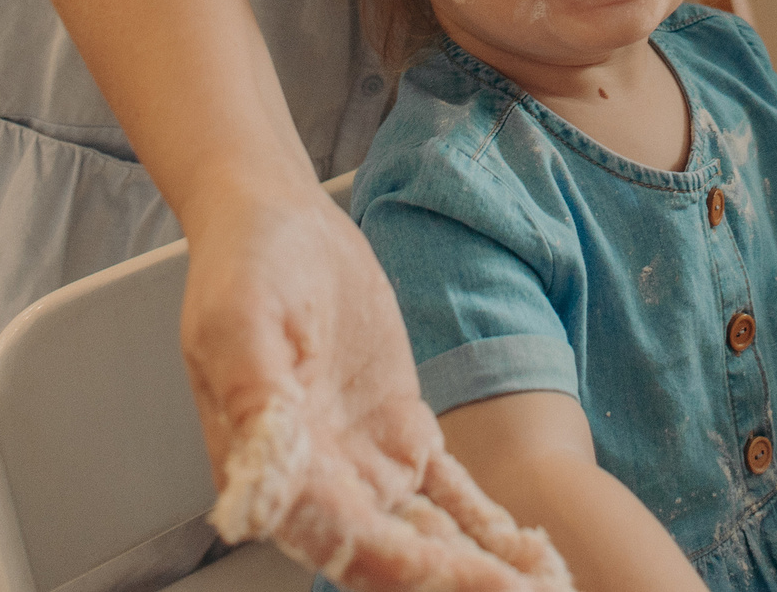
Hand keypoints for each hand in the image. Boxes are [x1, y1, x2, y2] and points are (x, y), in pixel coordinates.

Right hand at [183, 175, 569, 590]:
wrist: (279, 221)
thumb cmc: (243, 265)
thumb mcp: (238, 321)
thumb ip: (252, 403)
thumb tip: (254, 490)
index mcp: (271, 467)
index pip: (338, 538)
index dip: (397, 568)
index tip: (451, 576)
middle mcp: (319, 479)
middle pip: (390, 553)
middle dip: (452, 579)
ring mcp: (363, 459)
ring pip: (425, 532)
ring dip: (476, 564)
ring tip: (538, 583)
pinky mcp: (399, 429)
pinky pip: (445, 489)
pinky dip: (483, 522)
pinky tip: (523, 548)